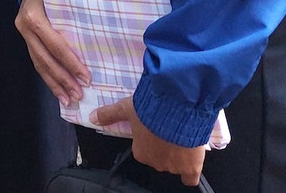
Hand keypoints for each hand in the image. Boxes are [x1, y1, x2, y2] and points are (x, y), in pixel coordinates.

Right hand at [14, 0, 89, 104]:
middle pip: (46, 59)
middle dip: (63, 79)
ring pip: (39, 64)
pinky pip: (37, 63)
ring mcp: (23, 35)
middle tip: (79, 94)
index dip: (71, 63)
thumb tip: (100, 38)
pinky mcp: (25, 41)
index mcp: (35, 16)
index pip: (56, 45)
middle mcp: (25, 27)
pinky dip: (48, 78)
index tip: (86, 78)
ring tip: (68, 99)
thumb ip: (74, 16)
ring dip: (55, 84)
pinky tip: (58, 90)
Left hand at [90, 98, 205, 186]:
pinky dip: (190, 172)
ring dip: (177, 154)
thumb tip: (93, 118)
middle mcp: (156, 162)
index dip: (148, 140)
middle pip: (159, 159)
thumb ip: (110, 114)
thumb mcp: (127, 108)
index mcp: (140, 152)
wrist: (177, 109)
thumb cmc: (151, 109)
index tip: (153, 129)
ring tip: (181, 136)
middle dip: (162, 147)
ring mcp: (174, 166)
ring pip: (174, 165)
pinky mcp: (191, 167)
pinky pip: (190, 177)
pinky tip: (192, 163)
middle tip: (167, 130)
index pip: (143, 151)